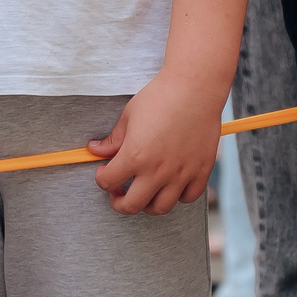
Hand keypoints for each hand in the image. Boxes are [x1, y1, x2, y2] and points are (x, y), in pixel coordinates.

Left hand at [88, 73, 220, 214]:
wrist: (195, 89)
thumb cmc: (159, 98)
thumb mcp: (128, 116)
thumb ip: (113, 140)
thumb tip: (95, 150)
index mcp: (135, 156)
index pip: (108, 182)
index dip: (102, 179)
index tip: (104, 171)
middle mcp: (158, 171)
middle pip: (133, 206)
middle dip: (119, 202)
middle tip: (118, 192)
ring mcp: (181, 174)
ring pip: (161, 208)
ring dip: (147, 204)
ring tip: (143, 191)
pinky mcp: (201, 171)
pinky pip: (188, 198)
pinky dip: (177, 197)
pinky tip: (170, 184)